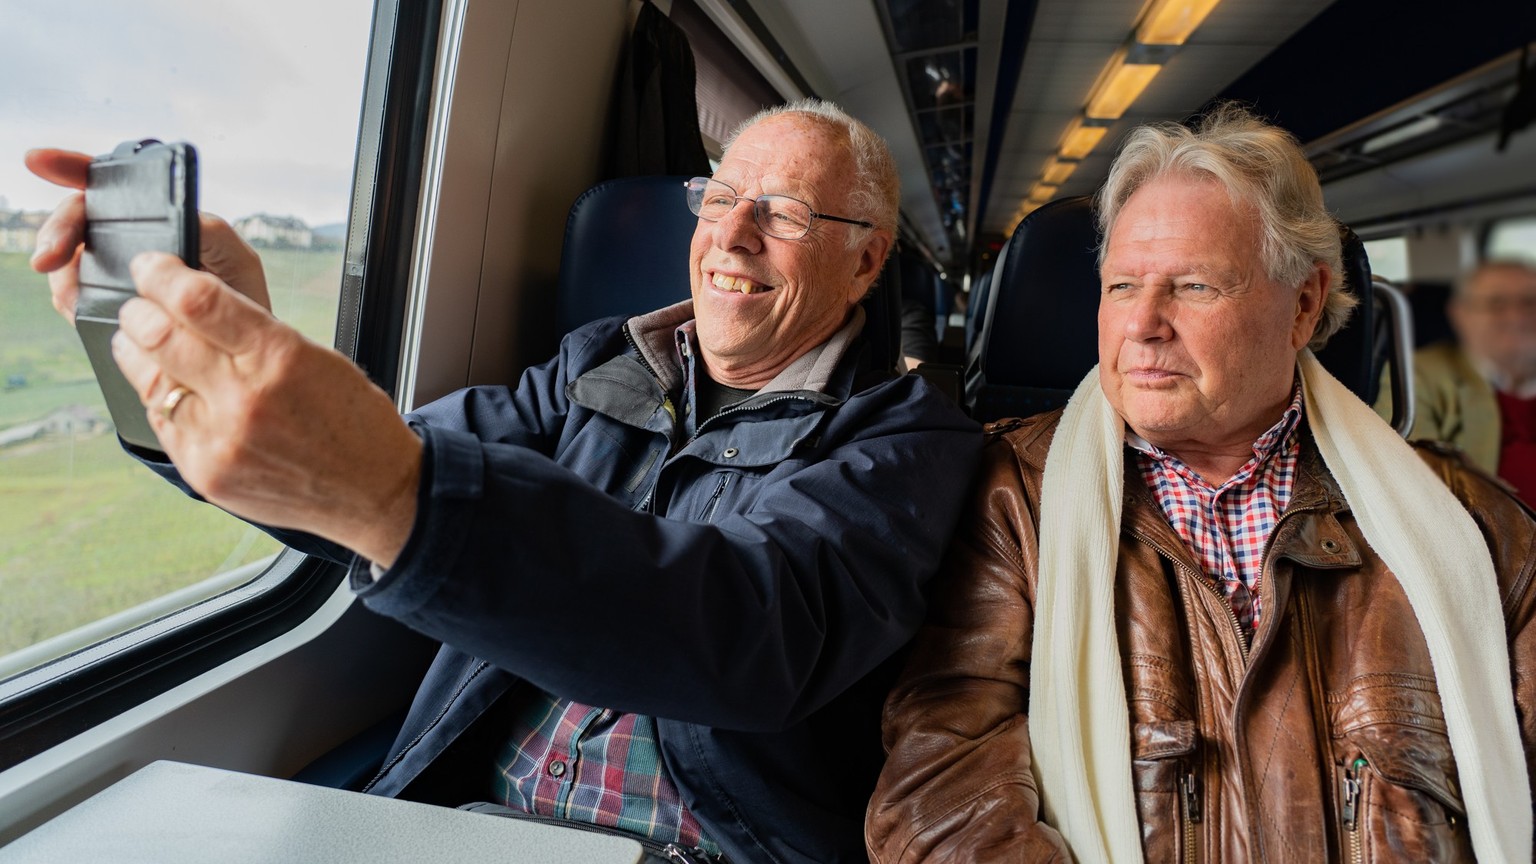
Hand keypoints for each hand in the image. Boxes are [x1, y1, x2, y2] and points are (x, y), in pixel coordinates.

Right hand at [24, 148, 272, 322]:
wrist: (236, 355)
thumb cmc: (242, 302)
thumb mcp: (235, 261)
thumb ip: (208, 232)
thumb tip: (171, 217)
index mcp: (163, 219)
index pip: (112, 184)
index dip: (74, 166)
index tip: (40, 161)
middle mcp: (135, 239)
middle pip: (81, 218)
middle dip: (59, 231)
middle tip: (48, 257)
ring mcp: (118, 269)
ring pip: (71, 257)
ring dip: (62, 270)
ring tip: (68, 289)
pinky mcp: (109, 301)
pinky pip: (76, 293)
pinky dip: (70, 298)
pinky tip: (75, 305)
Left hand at [110, 251, 421, 567]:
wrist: (372, 492)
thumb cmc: (352, 420)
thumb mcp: (316, 356)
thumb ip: (251, 330)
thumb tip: (190, 298)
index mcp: (280, 357)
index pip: (195, 300)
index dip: (160, 274)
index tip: (150, 267)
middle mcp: (245, 399)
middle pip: (156, 335)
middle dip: (138, 310)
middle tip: (141, 303)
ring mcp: (220, 441)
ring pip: (147, 380)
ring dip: (138, 354)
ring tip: (146, 344)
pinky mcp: (205, 473)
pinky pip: (161, 422)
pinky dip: (161, 399)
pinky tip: (177, 390)